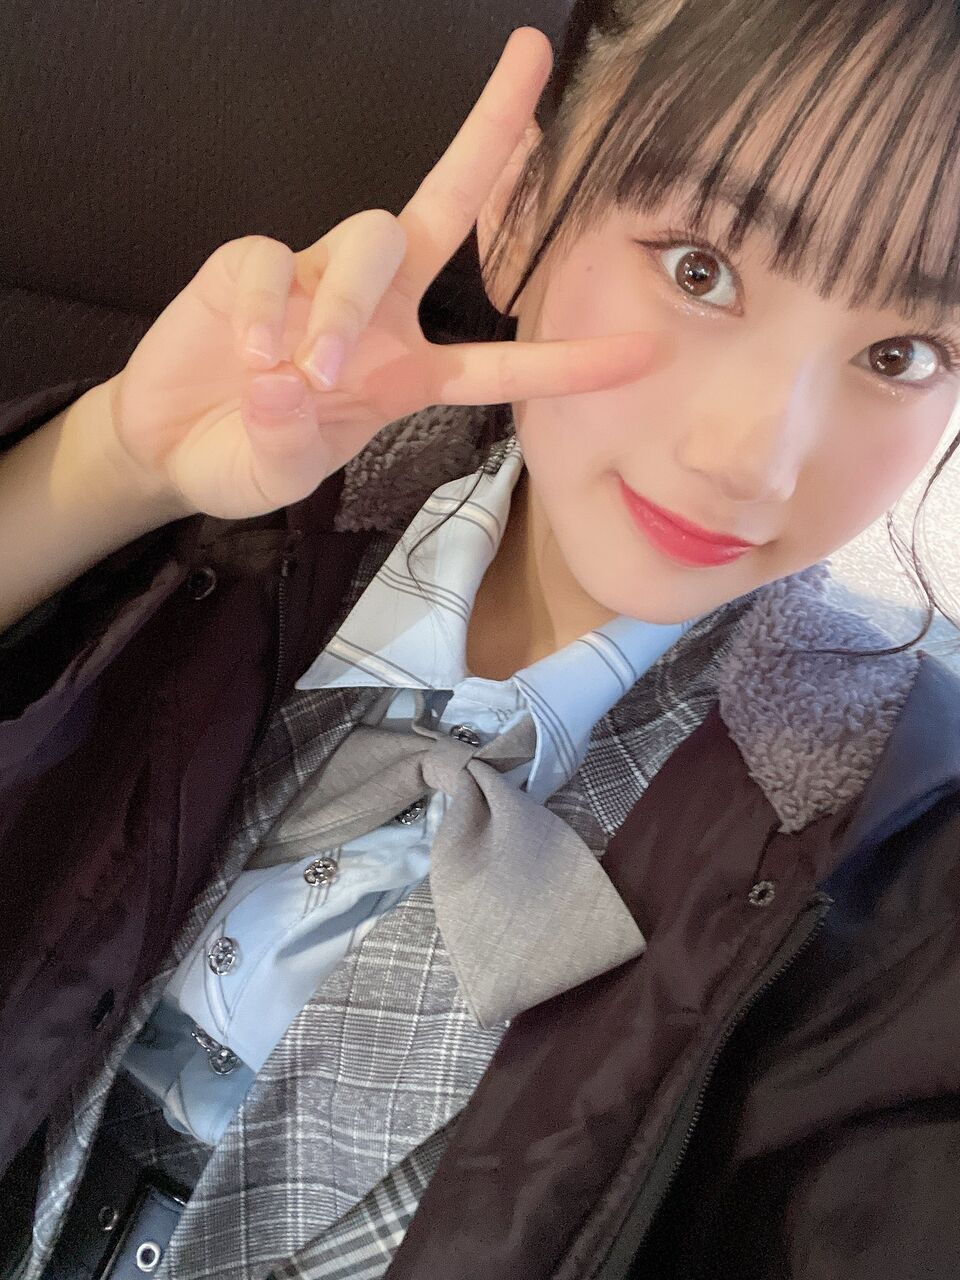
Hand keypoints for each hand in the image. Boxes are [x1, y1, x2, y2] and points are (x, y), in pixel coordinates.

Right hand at [108, 26, 663, 520]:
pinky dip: (271, 308)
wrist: (172, 445)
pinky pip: (274, 261)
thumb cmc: (248, 455)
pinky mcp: (251, 266)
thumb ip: (295, 441)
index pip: (502, 362)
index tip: (646, 351)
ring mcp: (316, 278)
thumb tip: (292, 382)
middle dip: (490, 135)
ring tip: (309, 375)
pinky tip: (253, 357)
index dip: (569, 359)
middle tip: (533, 58)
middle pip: (443, 206)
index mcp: (409, 371)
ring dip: (350, 304)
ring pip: (371, 237)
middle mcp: (378, 310)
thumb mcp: (283, 471)